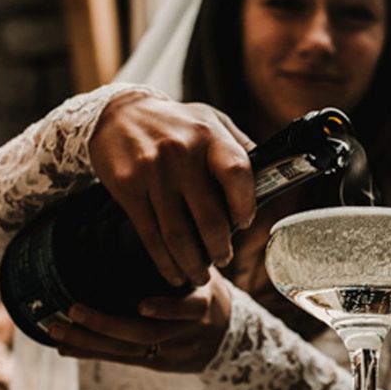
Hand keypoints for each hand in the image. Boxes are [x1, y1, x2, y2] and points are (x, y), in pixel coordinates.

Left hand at [47, 269, 231, 372]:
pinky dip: (91, 353)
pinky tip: (64, 347)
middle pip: (147, 334)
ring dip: (90, 341)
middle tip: (73, 309)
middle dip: (107, 324)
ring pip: (128, 350)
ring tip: (57, 328)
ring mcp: (169, 350)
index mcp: (202, 305)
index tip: (142, 305)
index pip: (188, 310)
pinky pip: (121, 359)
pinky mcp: (156, 363)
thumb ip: (183, 256)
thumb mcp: (206, 272)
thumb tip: (153, 216)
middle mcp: (186, 331)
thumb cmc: (207, 292)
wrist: (229, 336)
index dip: (166, 309)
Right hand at [89, 91, 255, 287]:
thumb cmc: (175, 124)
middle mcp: (181, 152)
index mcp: (210, 135)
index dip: (245, 205)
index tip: (245, 222)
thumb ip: (239, 148)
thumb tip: (274, 175)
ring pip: (179, 235)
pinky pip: (151, 235)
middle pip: (209, 218)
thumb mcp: (211, 121)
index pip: (238, 174)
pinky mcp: (128, 187)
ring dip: (193, 264)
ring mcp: (153, 171)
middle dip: (219, 249)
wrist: (116, 114)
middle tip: (223, 259)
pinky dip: (165, 262)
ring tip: (200, 275)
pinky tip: (175, 272)